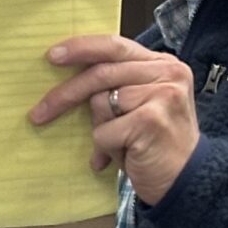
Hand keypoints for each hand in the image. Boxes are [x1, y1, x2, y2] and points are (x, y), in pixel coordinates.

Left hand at [30, 34, 200, 204]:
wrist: (188, 181)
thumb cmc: (155, 143)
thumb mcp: (139, 105)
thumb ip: (116, 85)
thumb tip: (64, 73)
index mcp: (164, 64)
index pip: (115, 45)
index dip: (81, 48)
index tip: (52, 56)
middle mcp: (168, 74)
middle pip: (100, 73)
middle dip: (64, 94)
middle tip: (38, 113)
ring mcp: (163, 95)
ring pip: (100, 103)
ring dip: (102, 129)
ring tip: (122, 143)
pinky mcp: (151, 120)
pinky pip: (105, 131)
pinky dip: (108, 148)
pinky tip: (128, 155)